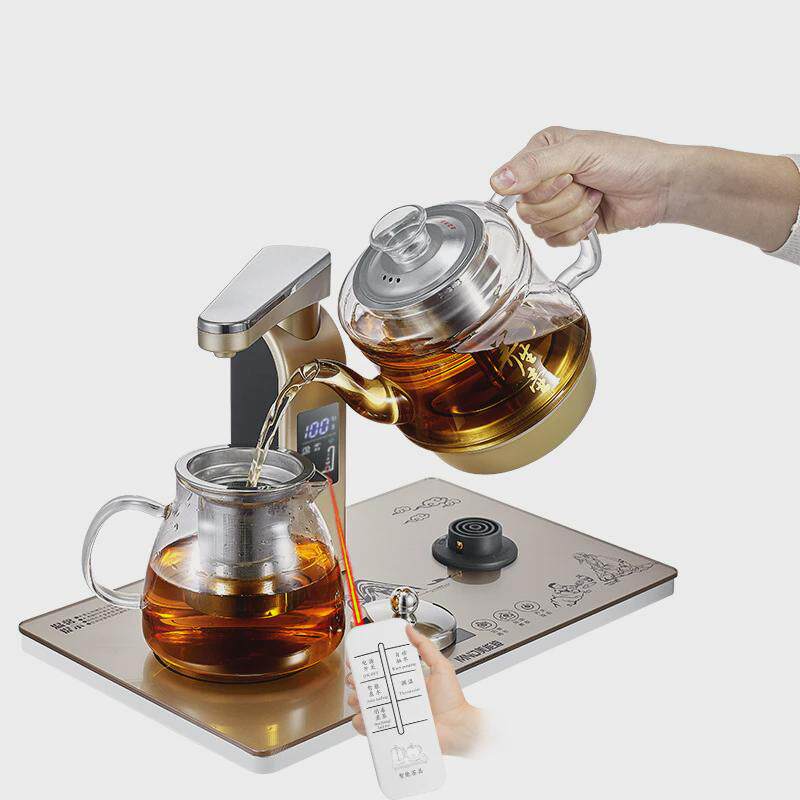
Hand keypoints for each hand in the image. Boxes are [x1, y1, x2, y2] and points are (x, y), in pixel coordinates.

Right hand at [346, 624, 484, 756]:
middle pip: (370, 687)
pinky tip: (363, 717)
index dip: (368, 664)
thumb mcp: (440, 666)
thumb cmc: (453, 701)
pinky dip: (362, 723)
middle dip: (357, 681)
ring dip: (357, 700)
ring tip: (358, 697)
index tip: (358, 658)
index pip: (383, 669)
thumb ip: (425, 647)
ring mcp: (395, 714)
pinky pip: (372, 729)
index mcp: (406, 680)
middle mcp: (398, 696)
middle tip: (355, 678)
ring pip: (367, 706)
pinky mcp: (393, 731)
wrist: (458, 729)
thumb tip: (410, 629)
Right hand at [491, 127, 675, 245]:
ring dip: (574, 216)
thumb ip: (536, 166)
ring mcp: (555, 203)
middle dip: (563, 202)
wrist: (660, 186)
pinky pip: (554, 242)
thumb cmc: (628, 159)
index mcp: (541, 150)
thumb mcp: (580, 152)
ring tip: (595, 199)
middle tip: (586, 186)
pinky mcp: (567, 225)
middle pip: (527, 210)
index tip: (569, 176)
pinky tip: (595, 215)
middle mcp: (543, 177)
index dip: (543, 187)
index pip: (515, 183)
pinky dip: (578, 232)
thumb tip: (498, 181)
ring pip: (541, 229)